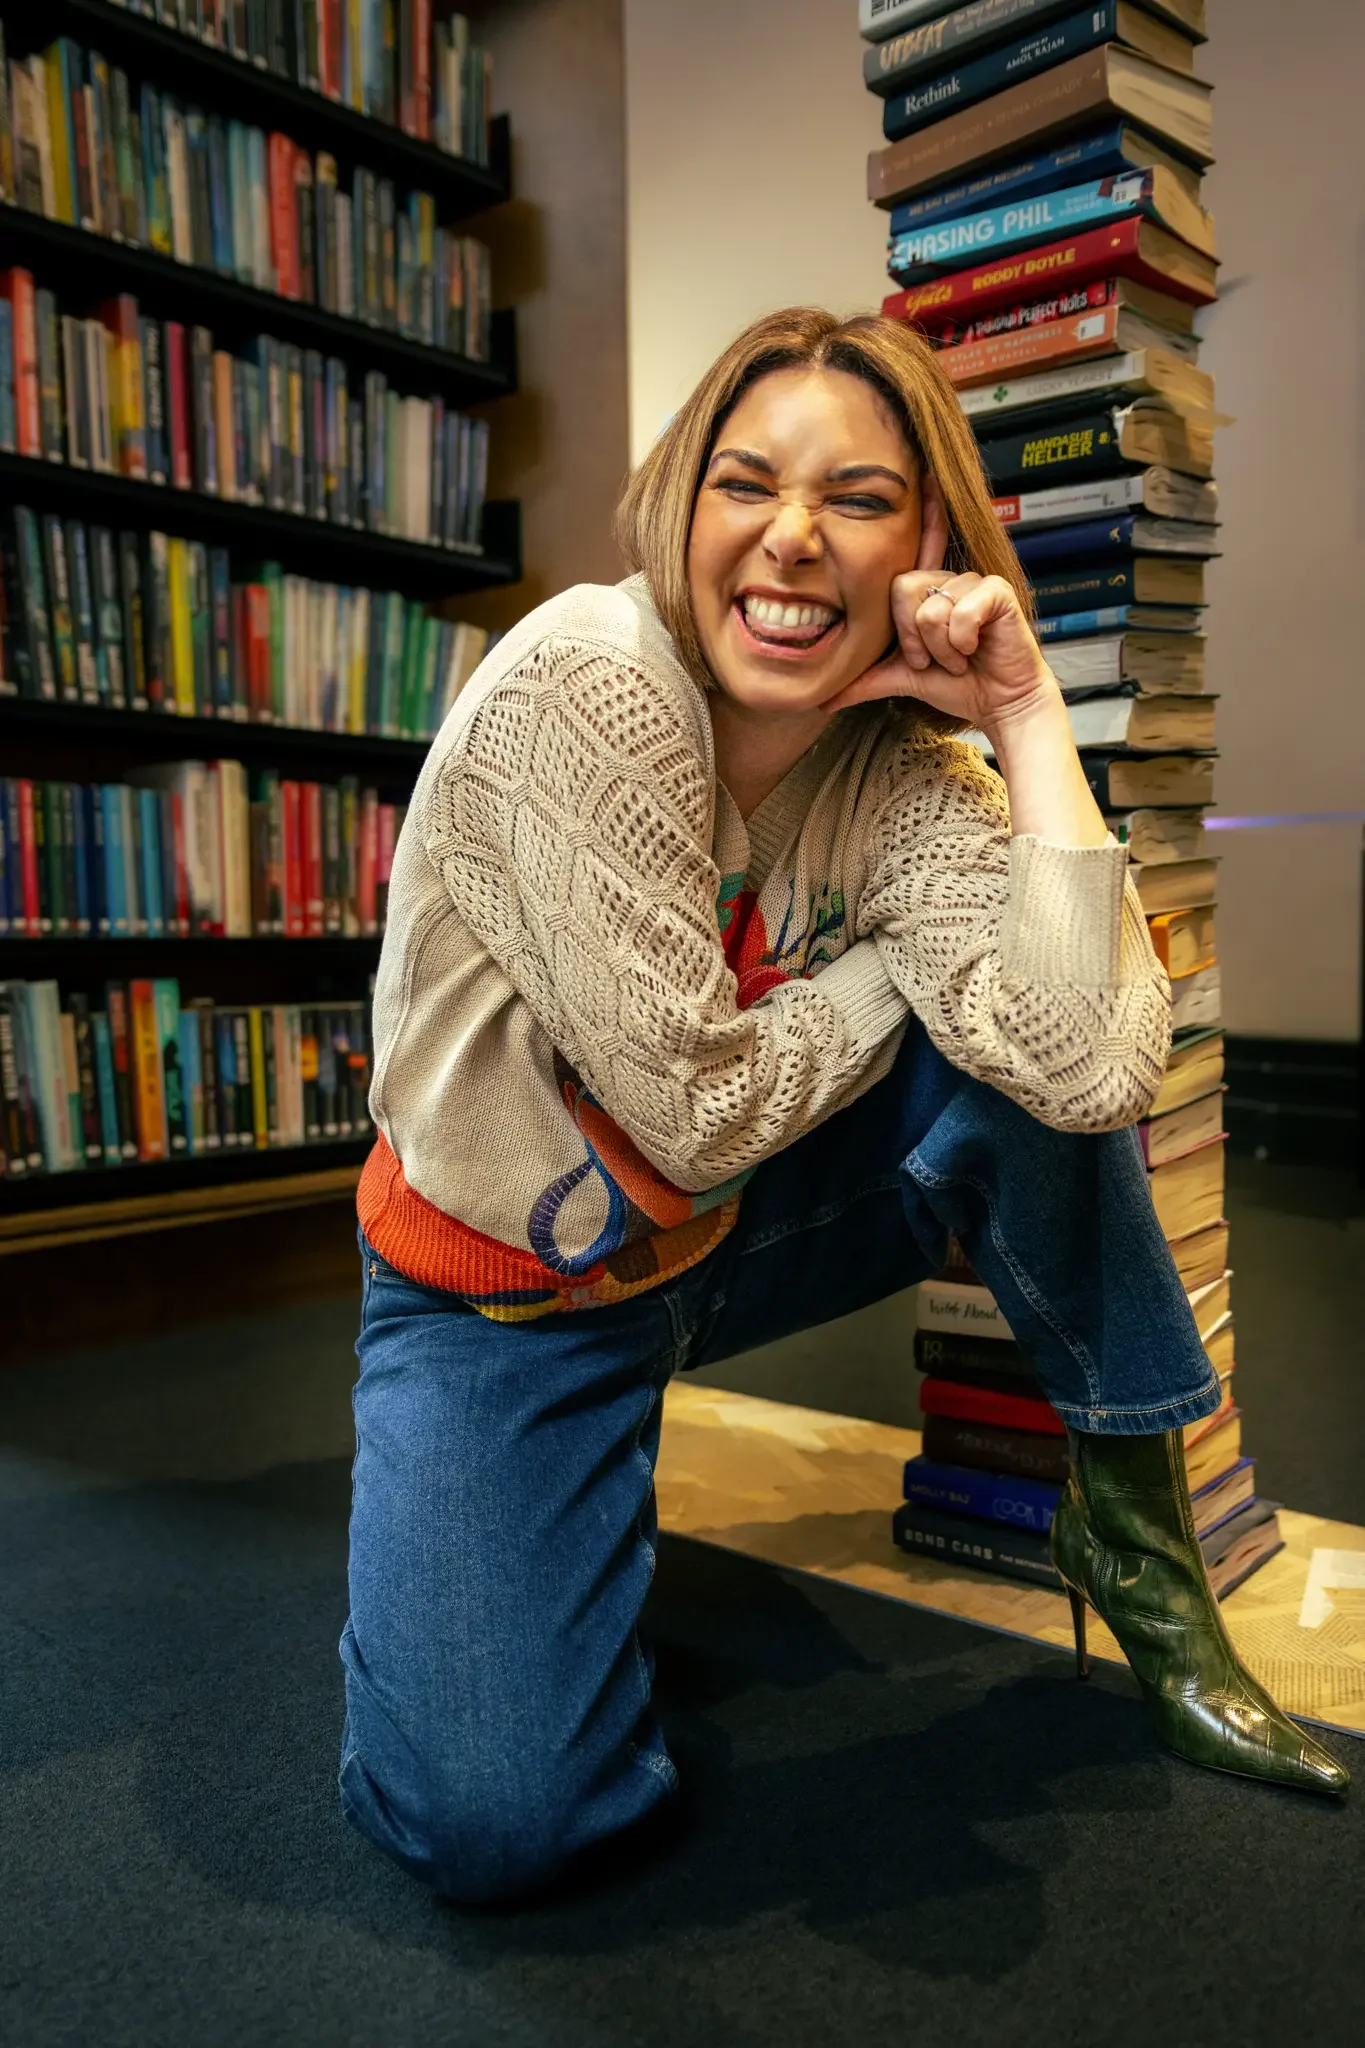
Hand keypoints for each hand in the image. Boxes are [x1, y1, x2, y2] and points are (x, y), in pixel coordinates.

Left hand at [828, 476, 1058, 743]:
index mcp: (927, 591)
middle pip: (902, 588)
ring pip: (929, 608)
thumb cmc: (958, 683)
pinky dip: (961, 642)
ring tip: (959, 656)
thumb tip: (823, 699)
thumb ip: (865, 680)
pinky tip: (976, 649)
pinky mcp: (996, 591)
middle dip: (914, 638)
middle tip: (935, 657)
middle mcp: (948, 579)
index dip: (923, 508)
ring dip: (940, 648)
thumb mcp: (902, 678)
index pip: (915, 546)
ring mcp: (973, 582)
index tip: (924, 470)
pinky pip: (959, 612)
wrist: (999, 702)